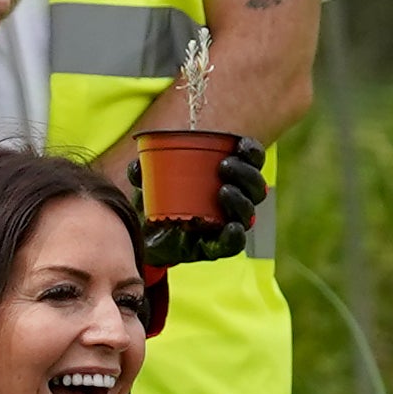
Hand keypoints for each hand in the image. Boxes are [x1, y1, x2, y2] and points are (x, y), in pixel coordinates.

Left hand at [131, 139, 268, 274]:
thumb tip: (137, 167)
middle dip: (246, 174)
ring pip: (247, 214)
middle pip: (255, 187)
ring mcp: (226, 225)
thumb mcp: (147, 184)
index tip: (240, 145)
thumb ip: (142, 173)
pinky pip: (234, 244)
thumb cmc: (154, 202)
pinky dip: (234, 236)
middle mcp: (232, 202)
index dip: (252, 153)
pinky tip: (231, 226)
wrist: (142, 238)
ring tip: (223, 191)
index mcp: (225, 178)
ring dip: (240, 200)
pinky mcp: (216, 248)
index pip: (250, 162)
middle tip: (225, 166)